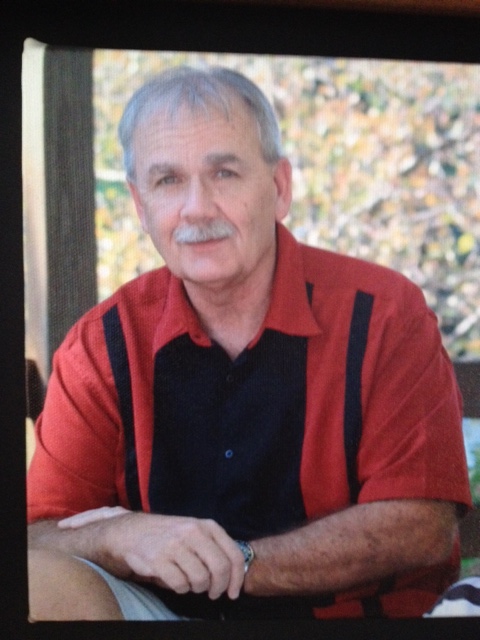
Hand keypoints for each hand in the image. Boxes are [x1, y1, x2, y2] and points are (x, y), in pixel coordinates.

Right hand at [61, 509, 244, 600]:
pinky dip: (180, 588)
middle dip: (219, 587)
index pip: (233, 554)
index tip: (233, 592)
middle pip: (220, 569)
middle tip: (212, 593)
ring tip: (189, 582)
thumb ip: (214, 547)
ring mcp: (175, 545)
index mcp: (207, 526)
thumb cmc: (169, 535)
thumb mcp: (195, 532)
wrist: (132, 531)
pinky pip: (180, 585)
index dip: (237, 578)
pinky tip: (175, 580)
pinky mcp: (158, 559)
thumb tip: (233, 576)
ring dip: (197, 588)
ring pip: (200, 579)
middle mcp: (193, 532)